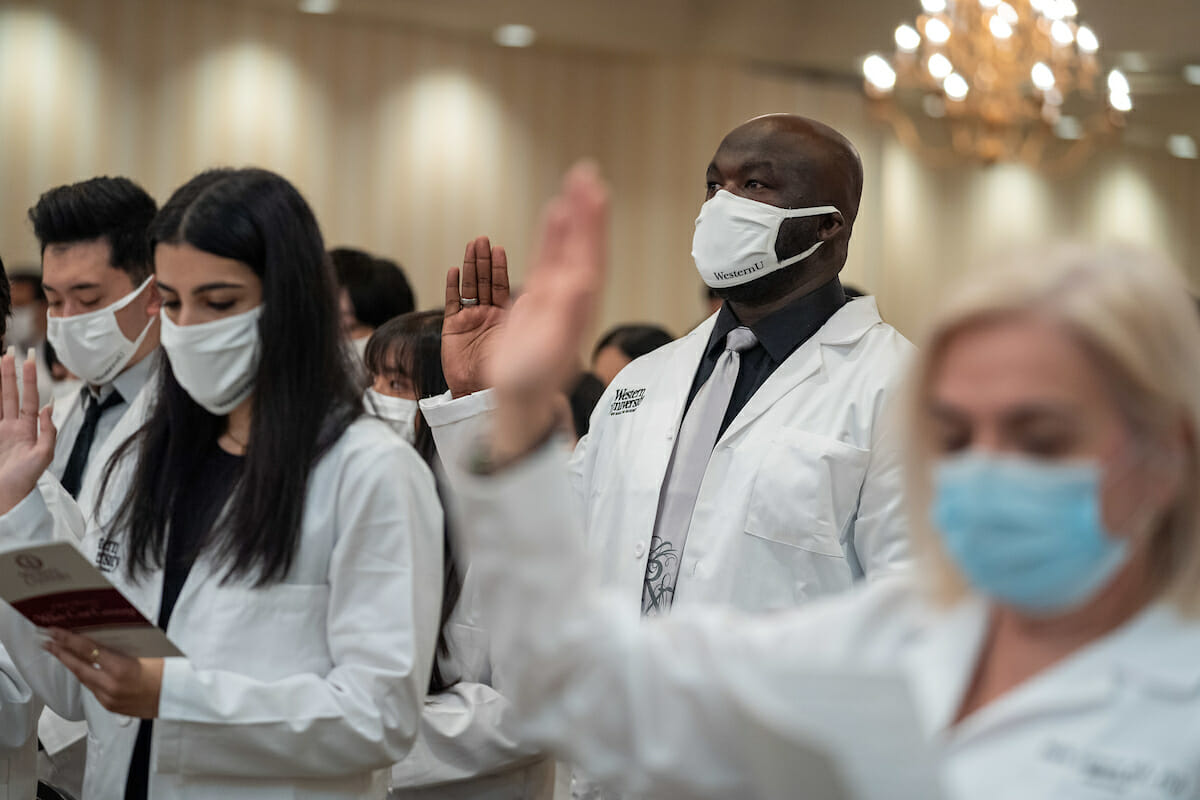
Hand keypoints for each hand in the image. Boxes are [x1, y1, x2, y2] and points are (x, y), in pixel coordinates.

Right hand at [0, 347, 55, 514]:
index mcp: (28, 428)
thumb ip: (48, 432)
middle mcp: (12, 426)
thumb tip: (49, 407)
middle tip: (8, 351)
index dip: (29, 379)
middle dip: (9, 373)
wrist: (6, 497)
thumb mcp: (43, 457)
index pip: (29, 398)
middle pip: (10, 393)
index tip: (27, 359)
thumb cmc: (25, 480)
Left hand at [44, 629, 162, 718]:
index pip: (88, 650)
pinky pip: (94, 689)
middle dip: (61, 653)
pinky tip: (83, 670)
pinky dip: (87, 677)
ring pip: (85, 679)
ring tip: (61, 653)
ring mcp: (110, 699)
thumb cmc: (169, 671)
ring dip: (73, 665)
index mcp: (121, 669)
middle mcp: (111, 686)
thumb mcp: (148, 653)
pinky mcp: (112, 707)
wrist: (180, 697)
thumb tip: (107, 636)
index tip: (54, 632)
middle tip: (47, 641)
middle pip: (79, 667)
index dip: (69, 640)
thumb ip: (125, 647)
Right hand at [441, 236, 511, 397]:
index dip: (500, 266)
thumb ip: (527, 317)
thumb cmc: (511, 376)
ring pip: (469, 287)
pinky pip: (452, 303)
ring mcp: (469, 321)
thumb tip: (535, 292)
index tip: (499, 248)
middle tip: (482, 239)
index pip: (502, 285)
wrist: (485, 396)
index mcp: (505, 317)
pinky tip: (454, 270)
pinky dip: (452, 287)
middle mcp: (487, 315)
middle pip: (483, 281)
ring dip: (469, 266)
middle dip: (482, 260)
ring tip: (470, 246)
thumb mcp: (525, 342)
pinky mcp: (452, 330)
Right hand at [489, 163, 608, 461]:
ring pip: (568, 246)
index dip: (593, 225)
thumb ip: (567, 316)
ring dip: (573, 215)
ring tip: (576, 182)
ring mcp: (558, 294)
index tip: (596, 193)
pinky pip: (549, 256)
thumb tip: (585, 282)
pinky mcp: (540, 297)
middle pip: (583, 244)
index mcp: (579, 306)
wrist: (521, 400)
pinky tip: (555, 212)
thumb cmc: (533, 382)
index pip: (590, 256)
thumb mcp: (549, 350)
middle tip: (587, 173)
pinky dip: (553, 233)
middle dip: (586, 210)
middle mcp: (574, 296)